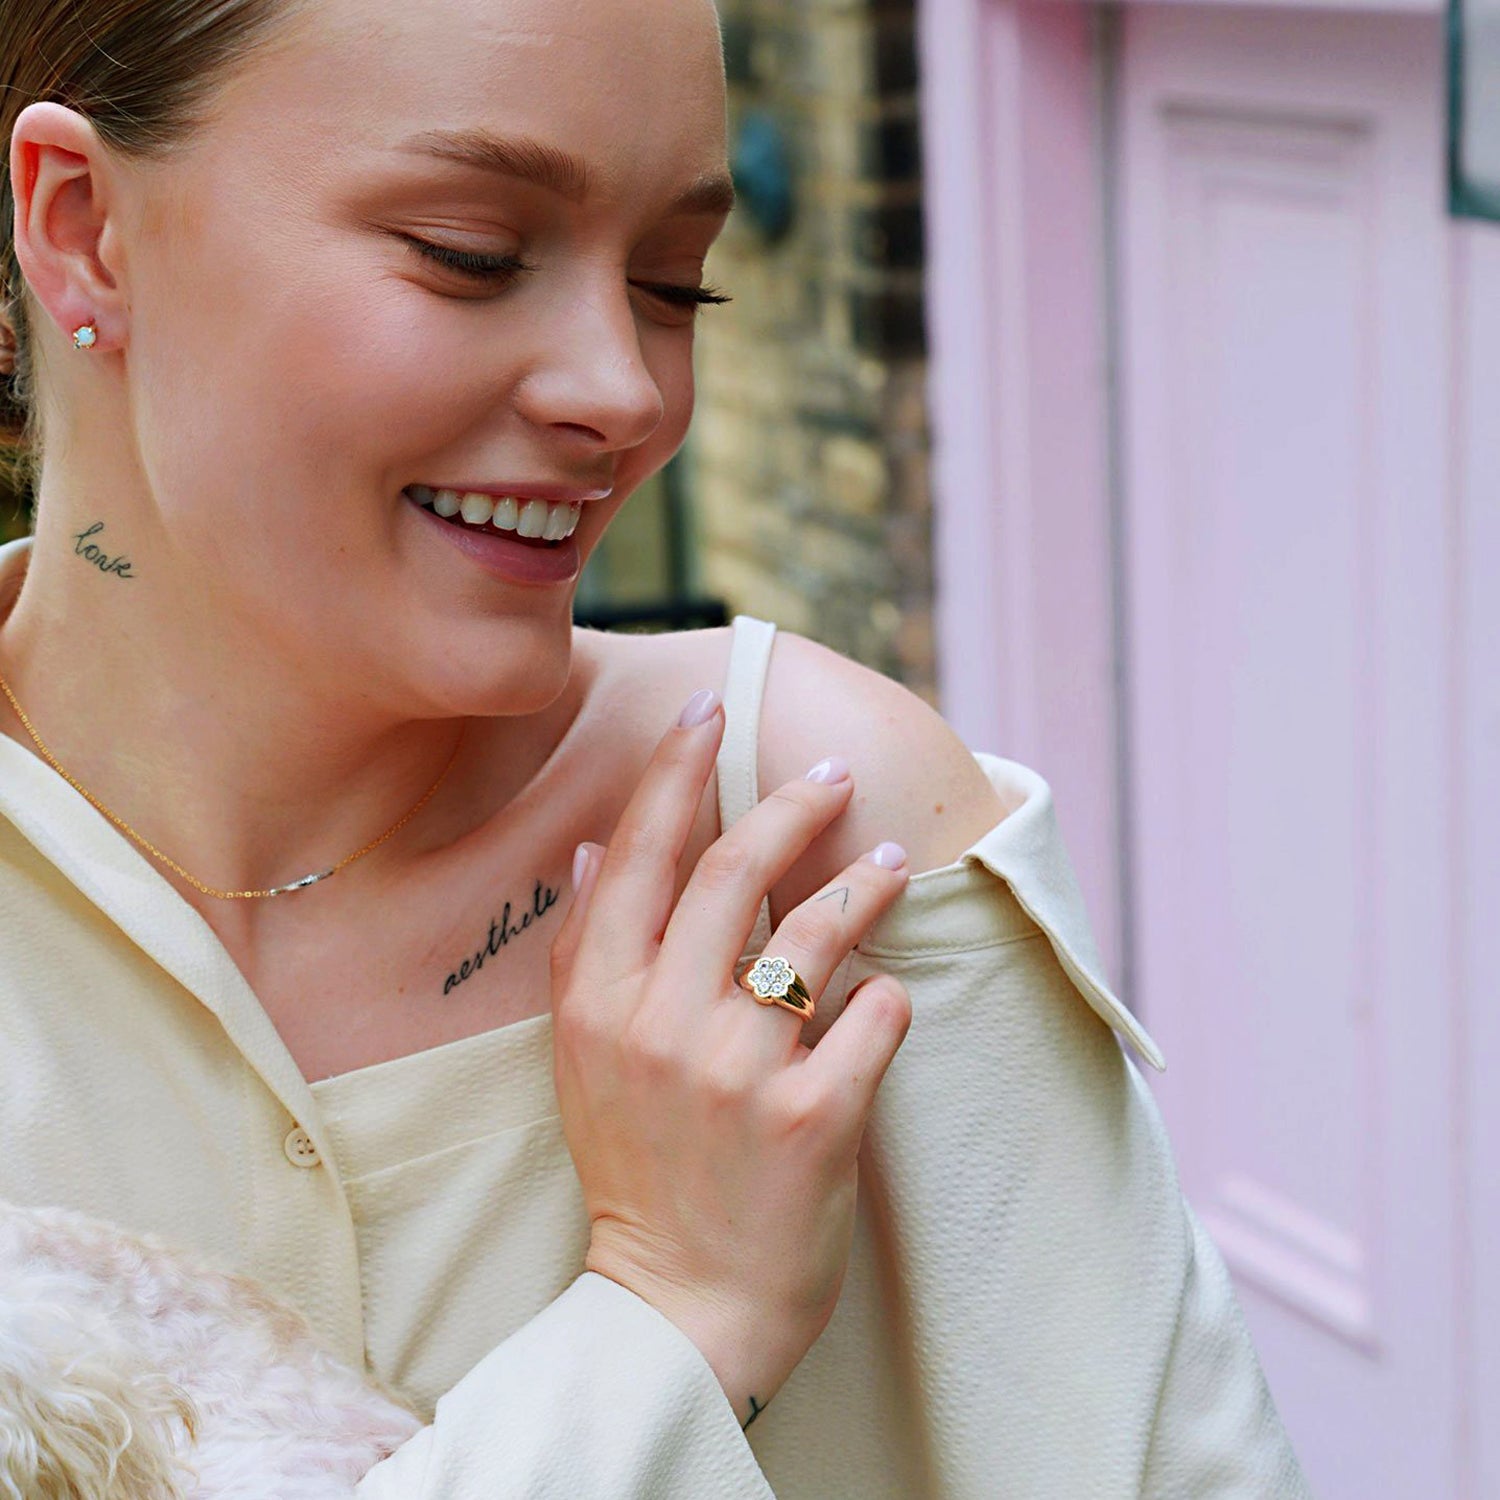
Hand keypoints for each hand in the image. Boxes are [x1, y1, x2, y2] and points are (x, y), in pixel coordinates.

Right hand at [548, 688, 912, 1428]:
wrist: (678, 1306)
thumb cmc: (637, 1170)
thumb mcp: (585, 1062)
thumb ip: (587, 953)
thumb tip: (599, 849)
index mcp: (600, 1003)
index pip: (641, 854)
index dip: (676, 770)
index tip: (708, 708)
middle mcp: (662, 1024)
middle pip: (732, 871)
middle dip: (792, 804)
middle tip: (835, 773)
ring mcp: (738, 1072)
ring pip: (814, 933)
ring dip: (862, 884)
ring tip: (892, 862)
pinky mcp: (814, 1119)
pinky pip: (873, 1018)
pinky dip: (888, 998)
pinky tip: (889, 997)